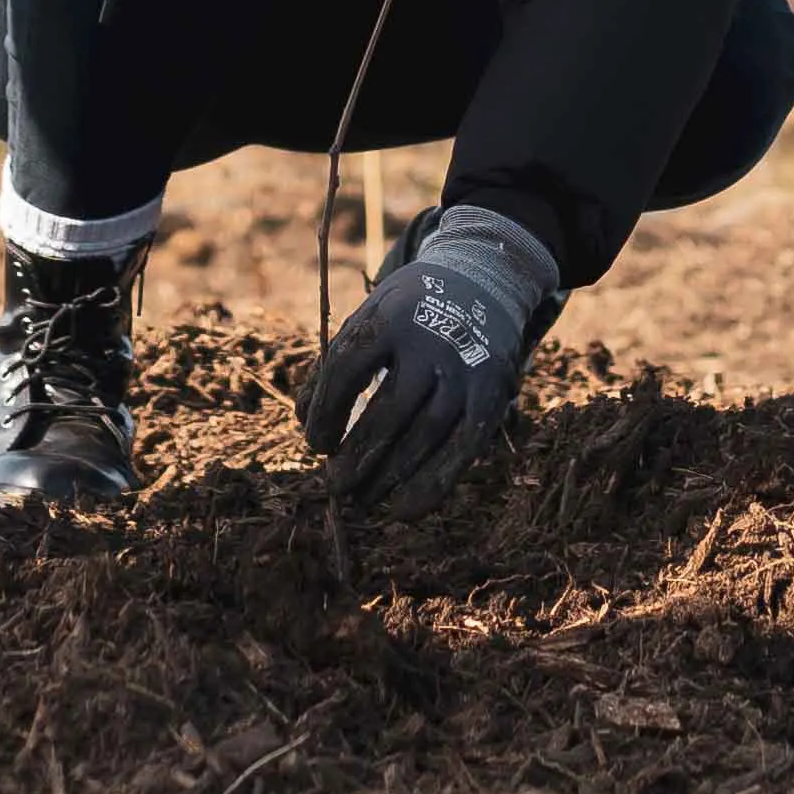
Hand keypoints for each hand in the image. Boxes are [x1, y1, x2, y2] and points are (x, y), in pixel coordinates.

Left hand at [298, 204, 558, 504]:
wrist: (482, 283)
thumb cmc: (408, 310)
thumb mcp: (369, 316)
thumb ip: (334, 363)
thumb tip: (302, 420)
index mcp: (390, 316)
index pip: (347, 370)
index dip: (326, 412)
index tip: (314, 443)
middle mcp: (432, 343)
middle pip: (388, 414)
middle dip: (356, 457)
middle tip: (334, 485)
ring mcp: (465, 372)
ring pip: (424, 438)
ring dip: (387, 478)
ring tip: (361, 501)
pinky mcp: (491, 397)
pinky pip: (460, 453)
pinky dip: (430, 488)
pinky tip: (401, 510)